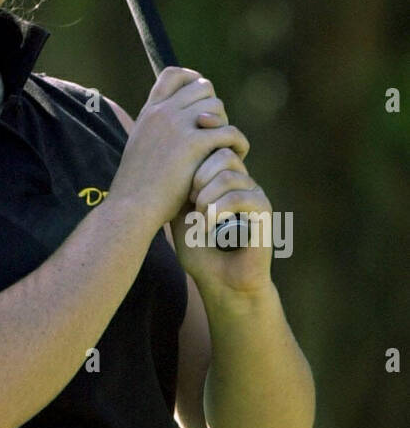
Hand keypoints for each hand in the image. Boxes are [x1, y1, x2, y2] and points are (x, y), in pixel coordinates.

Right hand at [109, 67, 249, 229]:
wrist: (132, 206)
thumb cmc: (137, 186)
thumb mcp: (140, 147)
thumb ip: (157, 131)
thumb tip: (179, 126)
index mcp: (150, 111)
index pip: (174, 75)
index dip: (193, 80)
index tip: (201, 100)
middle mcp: (163, 112)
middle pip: (203, 88)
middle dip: (214, 108)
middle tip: (215, 133)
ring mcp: (177, 126)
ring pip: (218, 107)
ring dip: (226, 125)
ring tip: (226, 146)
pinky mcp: (193, 144)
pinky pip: (228, 132)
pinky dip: (238, 143)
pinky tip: (238, 156)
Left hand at [170, 108, 274, 296]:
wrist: (220, 282)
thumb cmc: (198, 249)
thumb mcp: (179, 212)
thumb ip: (177, 185)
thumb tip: (163, 154)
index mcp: (223, 178)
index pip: (213, 145)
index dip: (198, 150)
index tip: (179, 166)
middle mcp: (242, 182)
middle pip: (223, 153)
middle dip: (199, 174)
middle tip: (189, 199)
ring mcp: (254, 194)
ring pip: (230, 175)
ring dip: (207, 195)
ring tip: (198, 215)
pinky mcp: (264, 212)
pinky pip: (242, 196)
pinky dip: (219, 209)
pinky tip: (206, 224)